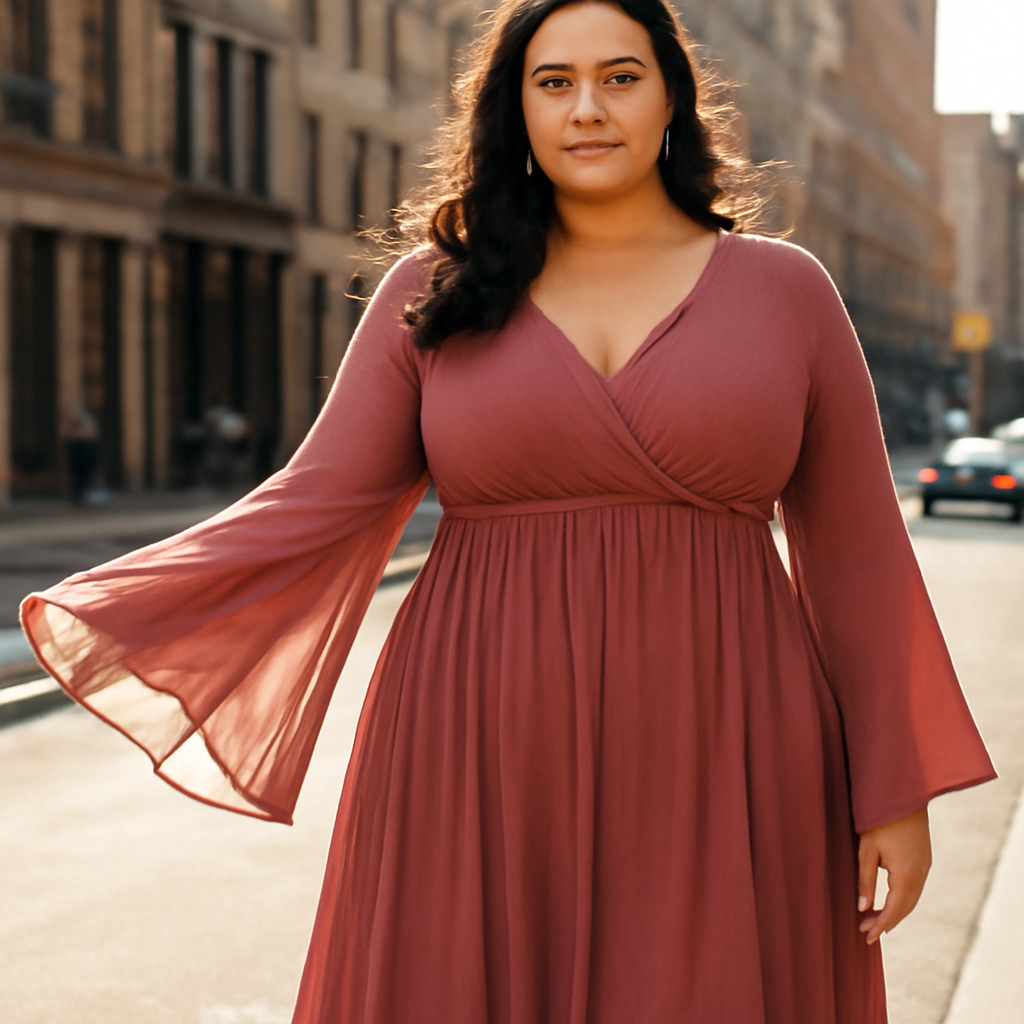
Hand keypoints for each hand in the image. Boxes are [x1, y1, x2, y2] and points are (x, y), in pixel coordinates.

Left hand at [857, 806, 931, 944]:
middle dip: (887, 921)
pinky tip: (889, 900)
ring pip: (912, 898)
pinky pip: (915, 887)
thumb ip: (865, 880)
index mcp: (907, 874)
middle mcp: (921, 873)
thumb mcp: (866, 850)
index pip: (895, 909)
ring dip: (895, 911)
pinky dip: (902, 899)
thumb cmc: (878, 820)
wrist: (902, 794)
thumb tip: (863, 908)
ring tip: (874, 919)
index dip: (881, 925)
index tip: (867, 937)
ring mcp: (925, 866)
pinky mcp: (925, 858)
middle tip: (865, 930)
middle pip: (906, 908)